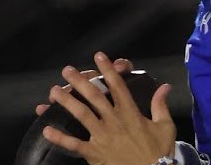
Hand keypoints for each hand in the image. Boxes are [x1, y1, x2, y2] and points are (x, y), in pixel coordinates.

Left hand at [42, 52, 175, 164]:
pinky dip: (60, 138)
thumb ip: (161, 105)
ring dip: (67, 102)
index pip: (118, 86)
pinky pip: (74, 145)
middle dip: (80, 81)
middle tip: (67, 70)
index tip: (99, 56)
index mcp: (131, 113)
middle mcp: (114, 121)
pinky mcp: (94, 153)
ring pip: (82, 115)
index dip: (108, 69)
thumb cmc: (159, 151)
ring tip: (54, 91)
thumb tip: (165, 86)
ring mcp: (103, 137)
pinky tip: (46, 130)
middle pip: (95, 96)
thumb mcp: (165, 126)